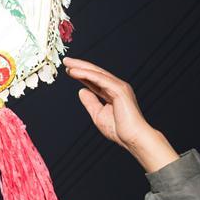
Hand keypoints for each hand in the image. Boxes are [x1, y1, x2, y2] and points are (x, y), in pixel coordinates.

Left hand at [64, 57, 177, 172]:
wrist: (133, 138)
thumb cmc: (119, 130)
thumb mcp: (98, 114)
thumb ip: (90, 102)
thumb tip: (81, 91)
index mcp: (112, 93)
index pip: (94, 80)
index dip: (81, 74)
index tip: (69, 70)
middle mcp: (116, 87)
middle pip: (95, 73)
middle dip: (80, 66)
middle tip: (66, 61)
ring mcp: (119, 87)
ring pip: (97, 73)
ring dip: (81, 67)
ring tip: (68, 63)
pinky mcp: (119, 90)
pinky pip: (100, 79)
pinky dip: (86, 74)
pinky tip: (75, 72)